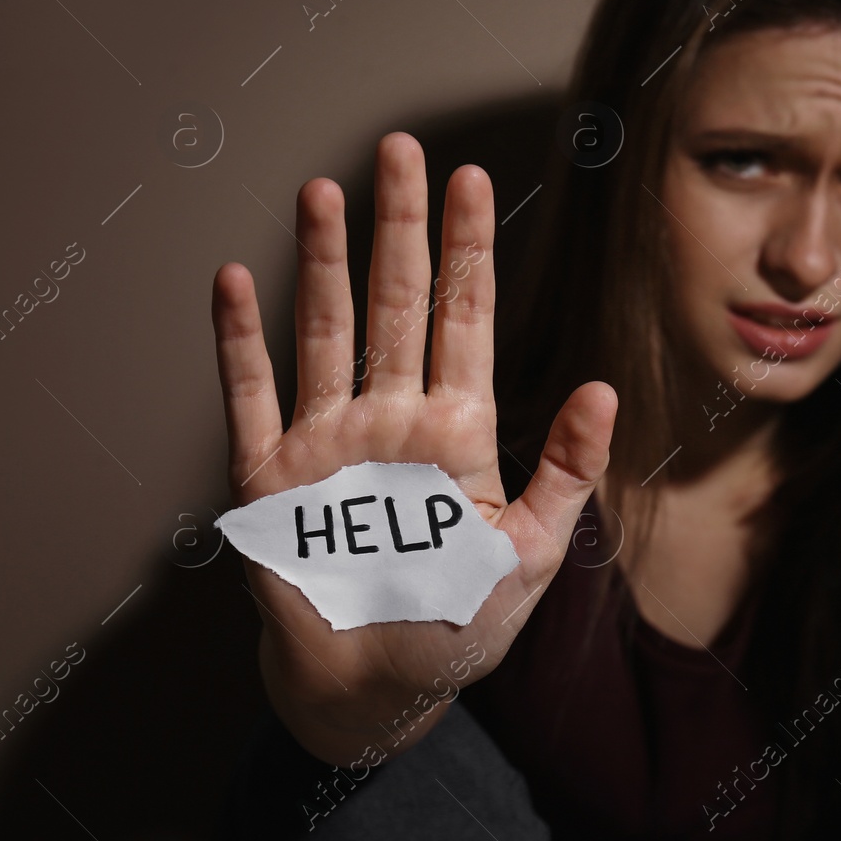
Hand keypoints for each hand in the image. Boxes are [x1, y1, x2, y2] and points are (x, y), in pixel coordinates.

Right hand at [211, 132, 616, 763]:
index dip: (468, 250)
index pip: (465, 318)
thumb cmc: (459, 626)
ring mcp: (330, 442)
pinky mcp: (272, 480)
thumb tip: (604, 388)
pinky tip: (235, 280)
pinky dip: (239, 341)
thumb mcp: (532, 552)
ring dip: (322, 261)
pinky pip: (251, 397)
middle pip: (397, 302)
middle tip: (400, 150)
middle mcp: (392, 418)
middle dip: (400, 225)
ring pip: (325, 330)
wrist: (377, 690)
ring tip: (322, 190)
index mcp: (459, 430)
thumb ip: (567, 470)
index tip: (473, 181)